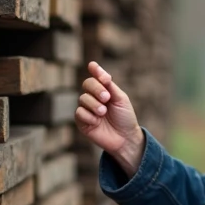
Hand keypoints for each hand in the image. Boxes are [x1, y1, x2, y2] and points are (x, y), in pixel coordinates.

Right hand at [75, 61, 143, 176]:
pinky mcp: (82, 122)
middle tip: (106, 98)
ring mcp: (87, 109)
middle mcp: (94, 97)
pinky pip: (79, 113)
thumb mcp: (120, 99)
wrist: (125, 138)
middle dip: (96, 89)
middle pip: (87, 84)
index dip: (95, 70)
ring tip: (103, 113)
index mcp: (104, 90)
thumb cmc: (125, 117)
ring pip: (82, 98)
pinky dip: (89, 116)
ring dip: (94, 105)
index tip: (93, 66)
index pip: (96, 76)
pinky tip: (97, 122)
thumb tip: (100, 73)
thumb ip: (110, 86)